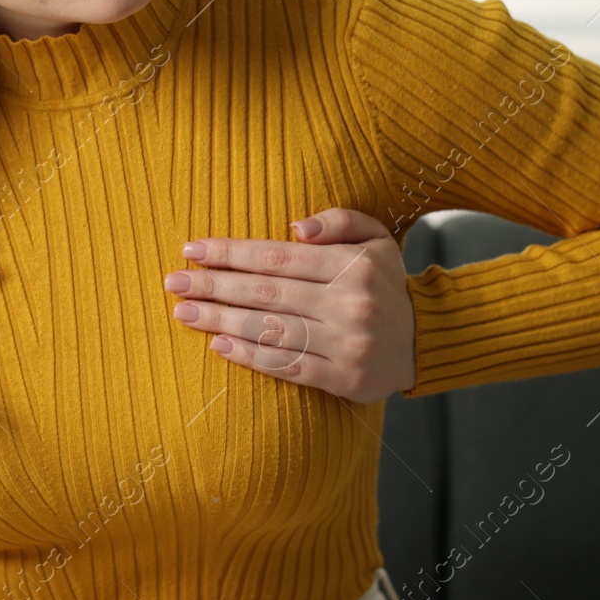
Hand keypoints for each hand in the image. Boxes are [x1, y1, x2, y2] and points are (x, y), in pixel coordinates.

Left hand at [163, 208, 417, 401]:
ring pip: (272, 330)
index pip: (278, 257)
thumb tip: (294, 227)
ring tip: (184, 313)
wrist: (426, 341)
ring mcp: (347, 344)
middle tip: (173, 282)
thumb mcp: (375, 238)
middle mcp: (349, 304)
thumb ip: (339, 220)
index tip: (192, 249)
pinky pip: (288, 366)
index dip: (231, 252)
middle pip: (267, 293)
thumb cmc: (383, 282)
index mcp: (352, 266)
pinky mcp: (345, 379)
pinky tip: (218, 345)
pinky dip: (251, 357)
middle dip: (215, 286)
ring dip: (222, 321)